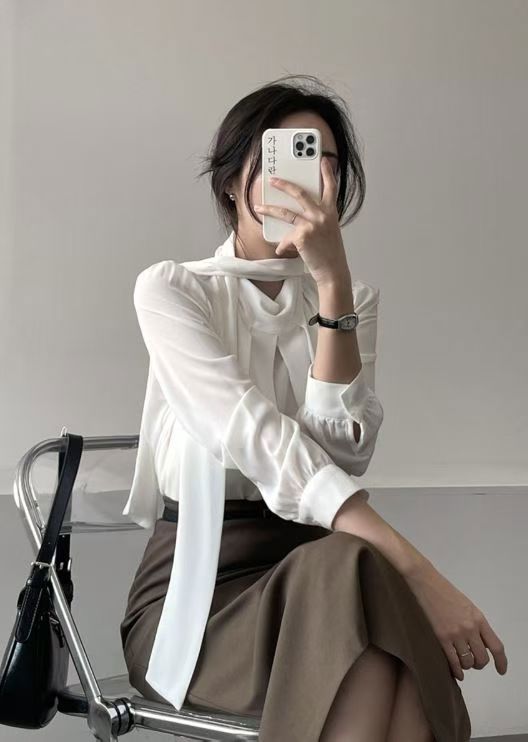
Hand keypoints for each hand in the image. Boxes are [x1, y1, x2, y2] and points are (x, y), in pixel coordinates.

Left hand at [254, 158, 348, 286]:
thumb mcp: (328, 231)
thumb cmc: (330, 253)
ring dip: (270, 210)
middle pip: (300, 193)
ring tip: (259, 207)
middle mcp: (322, 215)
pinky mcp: (302, 236)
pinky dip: (283, 245)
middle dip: (285, 185)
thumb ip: (317, 219)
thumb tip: (296, 215)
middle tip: (273, 179)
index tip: (322, 159)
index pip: (331, 187)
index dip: (327, 172)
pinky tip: (282, 250)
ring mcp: (312, 225)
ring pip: (285, 213)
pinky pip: (286, 238)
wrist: (332, 271)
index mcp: (330, 212)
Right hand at [407, 563, 507, 680]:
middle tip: (474, 663)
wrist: (425, 583)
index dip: (501, 662)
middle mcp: (469, 628)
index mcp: (478, 618)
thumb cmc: (445, 592)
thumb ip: (476, 624)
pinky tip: (456, 673)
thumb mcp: (467, 606)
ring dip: (466, 666)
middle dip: (479, 664)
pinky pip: (452, 661)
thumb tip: (481, 643)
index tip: (501, 670)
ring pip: (467, 662)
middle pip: (482, 658)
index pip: (496, 646)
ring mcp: (455, 634)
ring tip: (462, 663)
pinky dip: (456, 670)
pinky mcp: (441, 637)